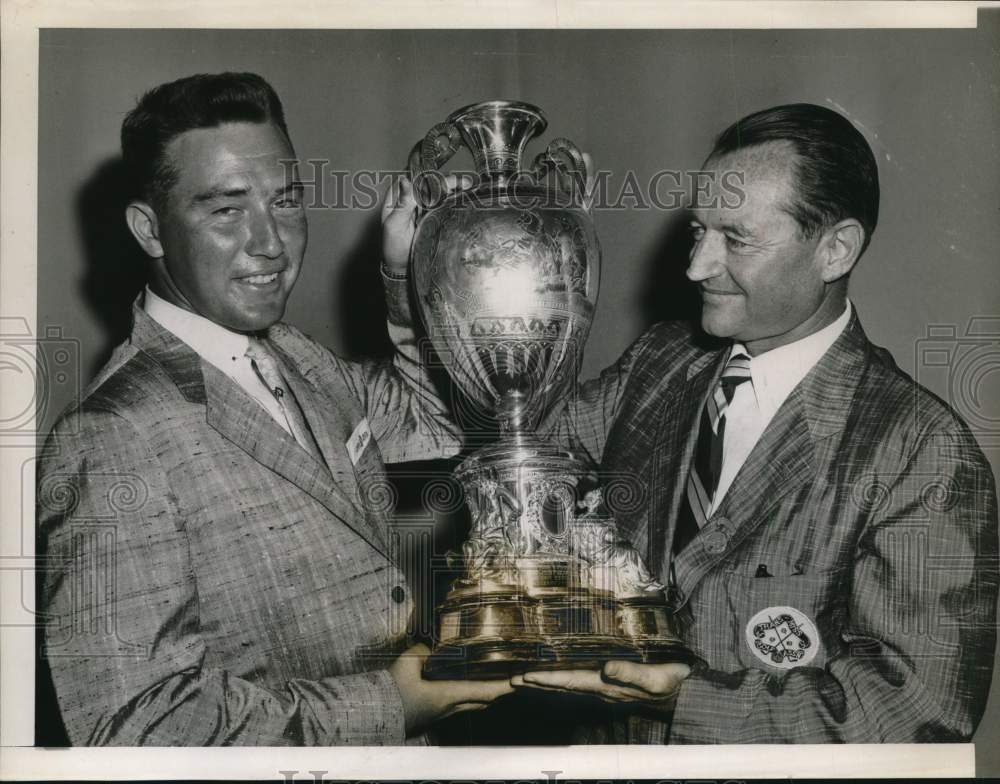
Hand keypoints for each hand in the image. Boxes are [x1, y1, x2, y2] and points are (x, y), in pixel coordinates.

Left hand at [380, 174, 472, 275]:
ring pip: (439, 192)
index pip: (415, 181)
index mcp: (397, 196)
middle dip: (447, 181)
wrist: (401, 267)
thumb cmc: (393, 247)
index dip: (430, 179)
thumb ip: (401, 204)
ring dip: (454, 188)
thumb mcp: (394, 225)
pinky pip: (444, 205)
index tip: (442, 184)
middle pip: (430, 184)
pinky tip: (466, 194)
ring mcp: (423, 207)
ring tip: (467, 185)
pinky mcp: (433, 216)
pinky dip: (454, 199)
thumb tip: (405, 181)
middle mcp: (411, 198)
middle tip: (462, 183)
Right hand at [388, 643, 513, 734]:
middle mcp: (451, 708)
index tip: (520, 679)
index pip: (486, 691)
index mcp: (449, 695)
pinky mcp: (436, 716)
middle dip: (502, 690)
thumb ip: (423, 649)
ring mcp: (444, 715)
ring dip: (488, 694)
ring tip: (496, 681)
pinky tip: (467, 689)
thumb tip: (431, 643)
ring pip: (474, 705)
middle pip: (485, 700)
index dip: (505, 686)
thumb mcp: (408, 663)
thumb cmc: (392, 692)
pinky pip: (462, 707)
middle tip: (515, 678)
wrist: (376, 715)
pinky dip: (472, 697)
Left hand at [511, 660, 690, 709]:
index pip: (570, 681)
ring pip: (568, 687)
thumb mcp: (655, 676)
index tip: (525, 676)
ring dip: (546, 683)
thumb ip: (630, 672)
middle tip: (511, 679)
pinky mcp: (610, 685)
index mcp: (608, 685)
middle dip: (537, 683)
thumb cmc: (672, 681)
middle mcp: (603, 689)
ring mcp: (605, 689)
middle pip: (563, 686)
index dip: (546, 678)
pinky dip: (562, 680)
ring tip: (524, 680)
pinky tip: (555, 678)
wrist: (686, 692)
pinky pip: (580, 683)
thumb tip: (605, 667)